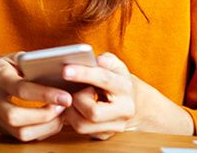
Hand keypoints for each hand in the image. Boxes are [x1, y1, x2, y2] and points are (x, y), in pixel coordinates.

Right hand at [0, 53, 71, 141]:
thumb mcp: (11, 59)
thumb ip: (31, 62)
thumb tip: (59, 70)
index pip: (21, 90)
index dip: (45, 94)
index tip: (66, 97)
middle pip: (17, 117)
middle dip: (45, 115)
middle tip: (64, 106)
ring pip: (20, 133)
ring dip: (46, 127)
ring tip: (61, 115)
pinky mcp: (1, 130)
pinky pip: (23, 137)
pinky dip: (42, 132)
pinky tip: (52, 121)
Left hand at [57, 53, 183, 138]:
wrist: (132, 101)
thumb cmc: (116, 79)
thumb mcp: (115, 65)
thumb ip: (104, 60)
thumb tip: (91, 60)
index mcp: (125, 88)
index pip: (104, 80)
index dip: (83, 74)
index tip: (65, 71)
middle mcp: (124, 110)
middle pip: (93, 112)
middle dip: (77, 100)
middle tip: (72, 91)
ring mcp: (115, 126)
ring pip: (83, 125)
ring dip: (71, 111)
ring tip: (73, 99)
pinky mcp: (105, 135)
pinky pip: (81, 131)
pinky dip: (72, 119)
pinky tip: (73, 108)